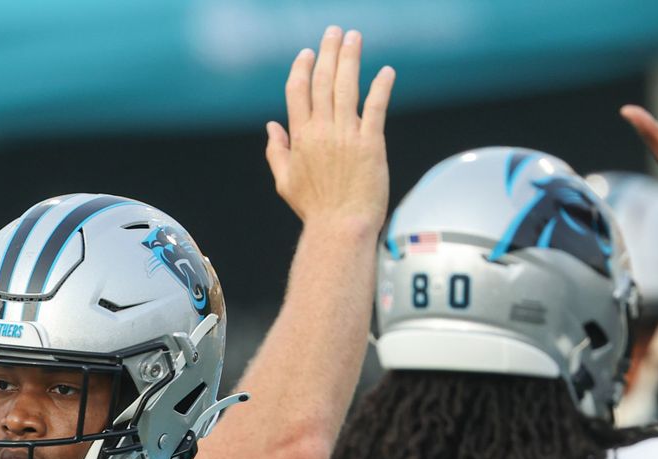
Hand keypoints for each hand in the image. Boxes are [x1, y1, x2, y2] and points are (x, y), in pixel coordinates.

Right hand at [266, 26, 395, 234]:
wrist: (340, 227)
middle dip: (328, 52)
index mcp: (300, 138)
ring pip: (346, 87)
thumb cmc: (315, 210)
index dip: (302, 68)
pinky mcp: (371, 142)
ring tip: (355, 38)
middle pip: (322, 81)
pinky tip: (386, 71)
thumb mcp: (285, 182)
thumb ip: (276, 151)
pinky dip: (380, 86)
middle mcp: (321, 131)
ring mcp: (346, 135)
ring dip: (351, 59)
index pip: (297, 92)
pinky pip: (375, 106)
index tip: (307, 52)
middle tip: (334, 32)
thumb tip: (271, 126)